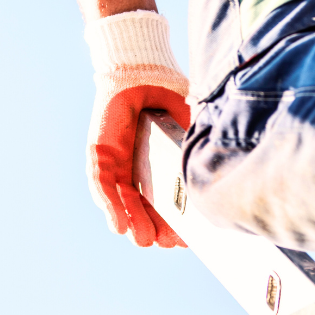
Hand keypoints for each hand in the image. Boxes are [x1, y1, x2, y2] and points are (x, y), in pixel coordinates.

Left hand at [85, 12, 189, 247]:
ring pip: (121, 201)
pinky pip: (102, 184)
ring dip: (133, 222)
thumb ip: (195, 152)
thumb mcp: (187, 131)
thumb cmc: (167, 97)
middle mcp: (134, 168)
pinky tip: (120, 225)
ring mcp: (115, 162)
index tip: (184, 239)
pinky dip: (110, 205)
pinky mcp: (99, 153)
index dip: (172, 220)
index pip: (162, 200)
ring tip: (147, 241)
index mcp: (155, 165)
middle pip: (141, 206)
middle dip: (155, 226)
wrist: (143, 70)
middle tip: (169, 244)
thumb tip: (214, 178)